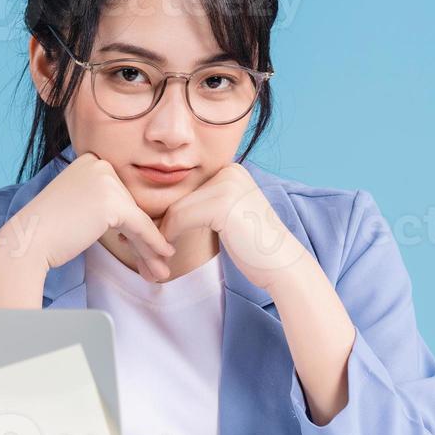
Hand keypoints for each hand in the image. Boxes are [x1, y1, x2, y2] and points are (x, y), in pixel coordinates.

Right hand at [3, 152, 175, 280]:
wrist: (28, 241)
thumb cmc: (47, 230)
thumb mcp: (78, 205)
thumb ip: (102, 204)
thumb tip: (132, 223)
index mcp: (90, 160)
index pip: (120, 194)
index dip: (131, 224)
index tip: (142, 248)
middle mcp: (100, 164)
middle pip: (130, 206)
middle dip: (142, 238)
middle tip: (154, 263)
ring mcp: (106, 181)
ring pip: (137, 219)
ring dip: (149, 247)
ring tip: (159, 270)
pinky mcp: (113, 202)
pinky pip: (140, 227)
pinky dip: (153, 245)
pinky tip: (163, 257)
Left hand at [158, 162, 311, 293]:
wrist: (281, 265)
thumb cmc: (253, 247)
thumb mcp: (226, 216)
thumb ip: (202, 205)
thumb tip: (159, 210)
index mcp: (230, 170)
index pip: (187, 190)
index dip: (170, 215)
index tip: (158, 236)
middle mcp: (229, 170)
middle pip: (179, 197)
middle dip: (163, 224)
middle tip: (153, 248)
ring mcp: (227, 185)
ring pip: (176, 209)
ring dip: (163, 233)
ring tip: (158, 254)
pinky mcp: (222, 203)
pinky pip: (180, 218)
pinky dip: (170, 236)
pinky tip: (172, 251)